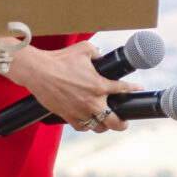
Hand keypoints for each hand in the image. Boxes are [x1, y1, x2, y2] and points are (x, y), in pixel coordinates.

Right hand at [3, 39, 127, 132]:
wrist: (37, 71)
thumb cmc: (60, 59)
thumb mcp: (85, 49)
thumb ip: (98, 53)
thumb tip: (102, 57)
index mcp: (99, 85)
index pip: (123, 89)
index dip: (133, 89)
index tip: (139, 88)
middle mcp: (92, 102)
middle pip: (114, 121)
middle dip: (122, 123)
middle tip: (124, 122)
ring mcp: (79, 111)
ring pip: (98, 127)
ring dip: (104, 126)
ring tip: (107, 123)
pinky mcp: (67, 115)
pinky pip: (82, 127)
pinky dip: (87, 126)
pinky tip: (89, 122)